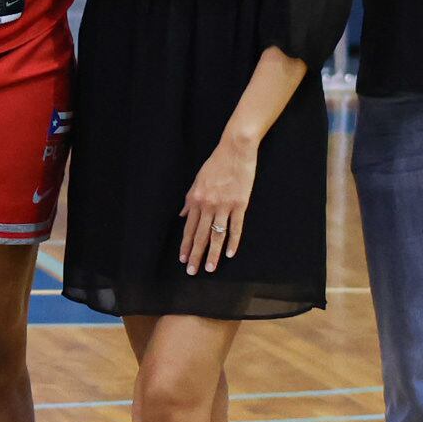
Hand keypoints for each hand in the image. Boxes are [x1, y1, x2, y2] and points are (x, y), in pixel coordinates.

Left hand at [179, 133, 255, 272]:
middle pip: (201, 235)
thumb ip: (189, 200)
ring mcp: (224, 205)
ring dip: (213, 253)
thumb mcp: (197, 180)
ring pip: (217, 235)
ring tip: (210, 268)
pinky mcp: (240, 204)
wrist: (235, 150)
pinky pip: (235, 227)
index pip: (189, 228)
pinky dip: (232, 241)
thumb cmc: (215, 164)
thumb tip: (182, 215)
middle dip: (196, 255)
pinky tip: (229, 254)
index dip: (185, 244)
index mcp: (196, 199)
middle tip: (192, 271)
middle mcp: (208, 204)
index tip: (182, 259)